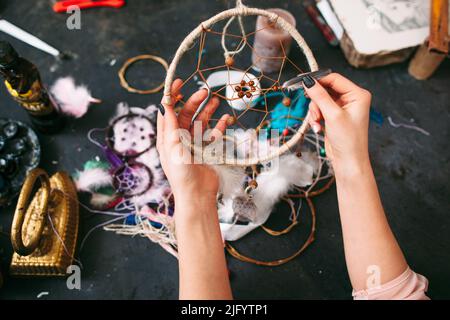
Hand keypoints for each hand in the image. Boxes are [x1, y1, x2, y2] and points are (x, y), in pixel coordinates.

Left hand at [157, 79, 229, 215]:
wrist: (197, 195)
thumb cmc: (182, 174)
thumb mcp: (172, 147)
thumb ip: (170, 125)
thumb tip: (164, 104)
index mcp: (167, 138)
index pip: (168, 111)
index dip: (172, 96)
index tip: (179, 82)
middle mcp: (179, 139)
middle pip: (186, 114)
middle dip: (194, 101)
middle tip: (205, 91)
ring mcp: (194, 144)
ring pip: (201, 121)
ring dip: (208, 111)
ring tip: (216, 101)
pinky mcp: (207, 151)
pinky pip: (213, 133)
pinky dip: (219, 126)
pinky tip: (226, 119)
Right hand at [304, 73, 371, 174]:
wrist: (348, 161)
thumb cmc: (348, 140)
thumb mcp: (332, 115)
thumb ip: (319, 96)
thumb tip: (308, 81)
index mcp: (358, 94)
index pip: (334, 79)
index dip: (318, 80)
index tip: (303, 82)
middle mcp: (351, 99)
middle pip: (325, 89)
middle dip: (316, 102)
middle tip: (314, 113)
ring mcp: (342, 108)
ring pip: (320, 100)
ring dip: (315, 112)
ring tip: (317, 123)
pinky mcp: (334, 116)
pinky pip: (319, 110)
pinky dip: (316, 118)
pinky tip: (318, 127)